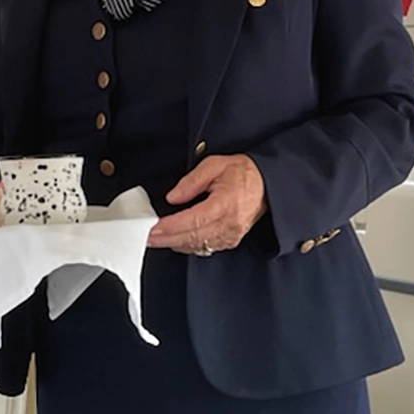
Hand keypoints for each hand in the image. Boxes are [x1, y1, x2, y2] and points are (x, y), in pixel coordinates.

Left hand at [146, 155, 265, 255]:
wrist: (267, 186)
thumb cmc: (243, 174)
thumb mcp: (215, 165)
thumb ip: (191, 181)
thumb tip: (173, 197)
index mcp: (227, 203)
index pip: (193, 220)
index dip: (170, 226)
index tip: (152, 227)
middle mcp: (230, 224)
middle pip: (192, 237)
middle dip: (166, 239)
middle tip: (146, 237)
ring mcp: (231, 235)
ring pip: (197, 246)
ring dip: (174, 243)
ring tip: (155, 239)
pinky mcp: (230, 241)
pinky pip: (204, 248)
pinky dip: (187, 245)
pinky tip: (174, 240)